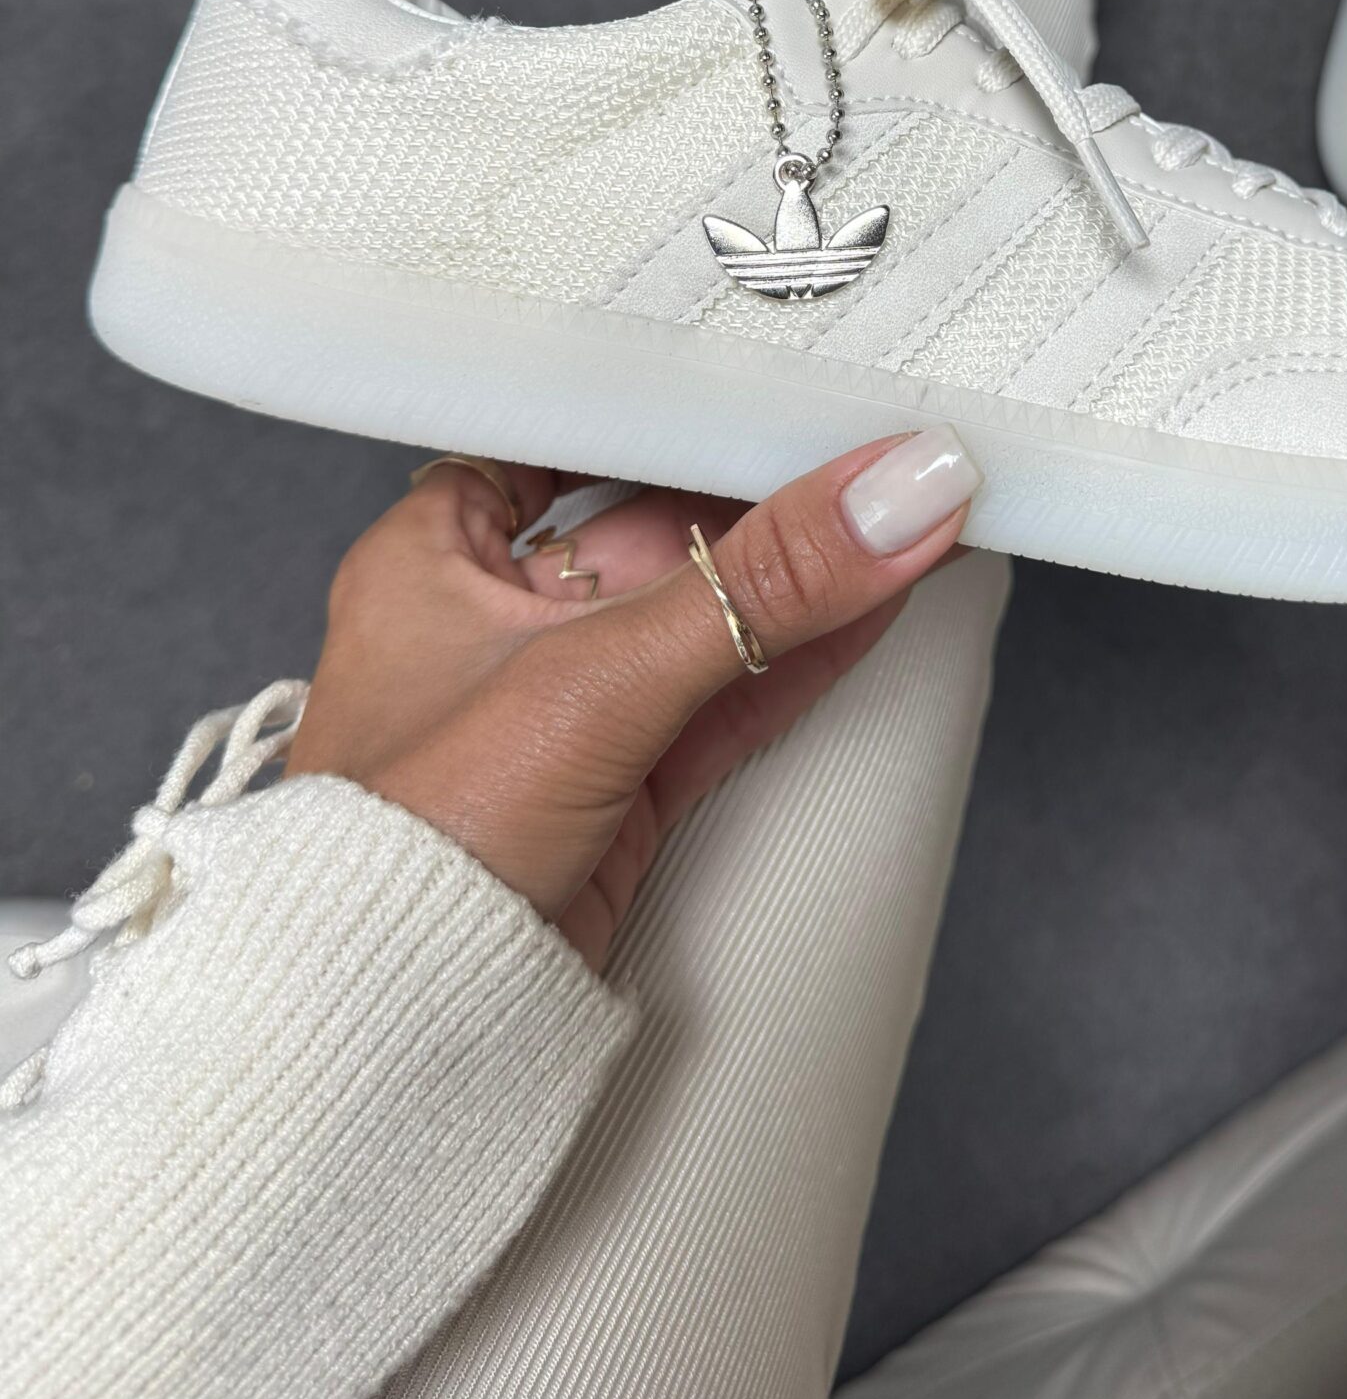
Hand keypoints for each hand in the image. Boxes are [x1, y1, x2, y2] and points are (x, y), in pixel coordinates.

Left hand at [286, 427, 978, 967]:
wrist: (388, 1031)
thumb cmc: (405, 847)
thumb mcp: (598, 676)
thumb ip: (761, 584)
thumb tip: (891, 497)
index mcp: (434, 557)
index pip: (561, 438)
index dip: (659, 401)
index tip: (759, 367)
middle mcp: (495, 623)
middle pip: (653, 525)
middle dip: (755, 491)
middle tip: (866, 434)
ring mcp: (563, 708)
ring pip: (705, 615)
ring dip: (801, 574)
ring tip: (906, 509)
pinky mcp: (619, 787)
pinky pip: (729, 695)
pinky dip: (803, 654)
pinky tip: (878, 603)